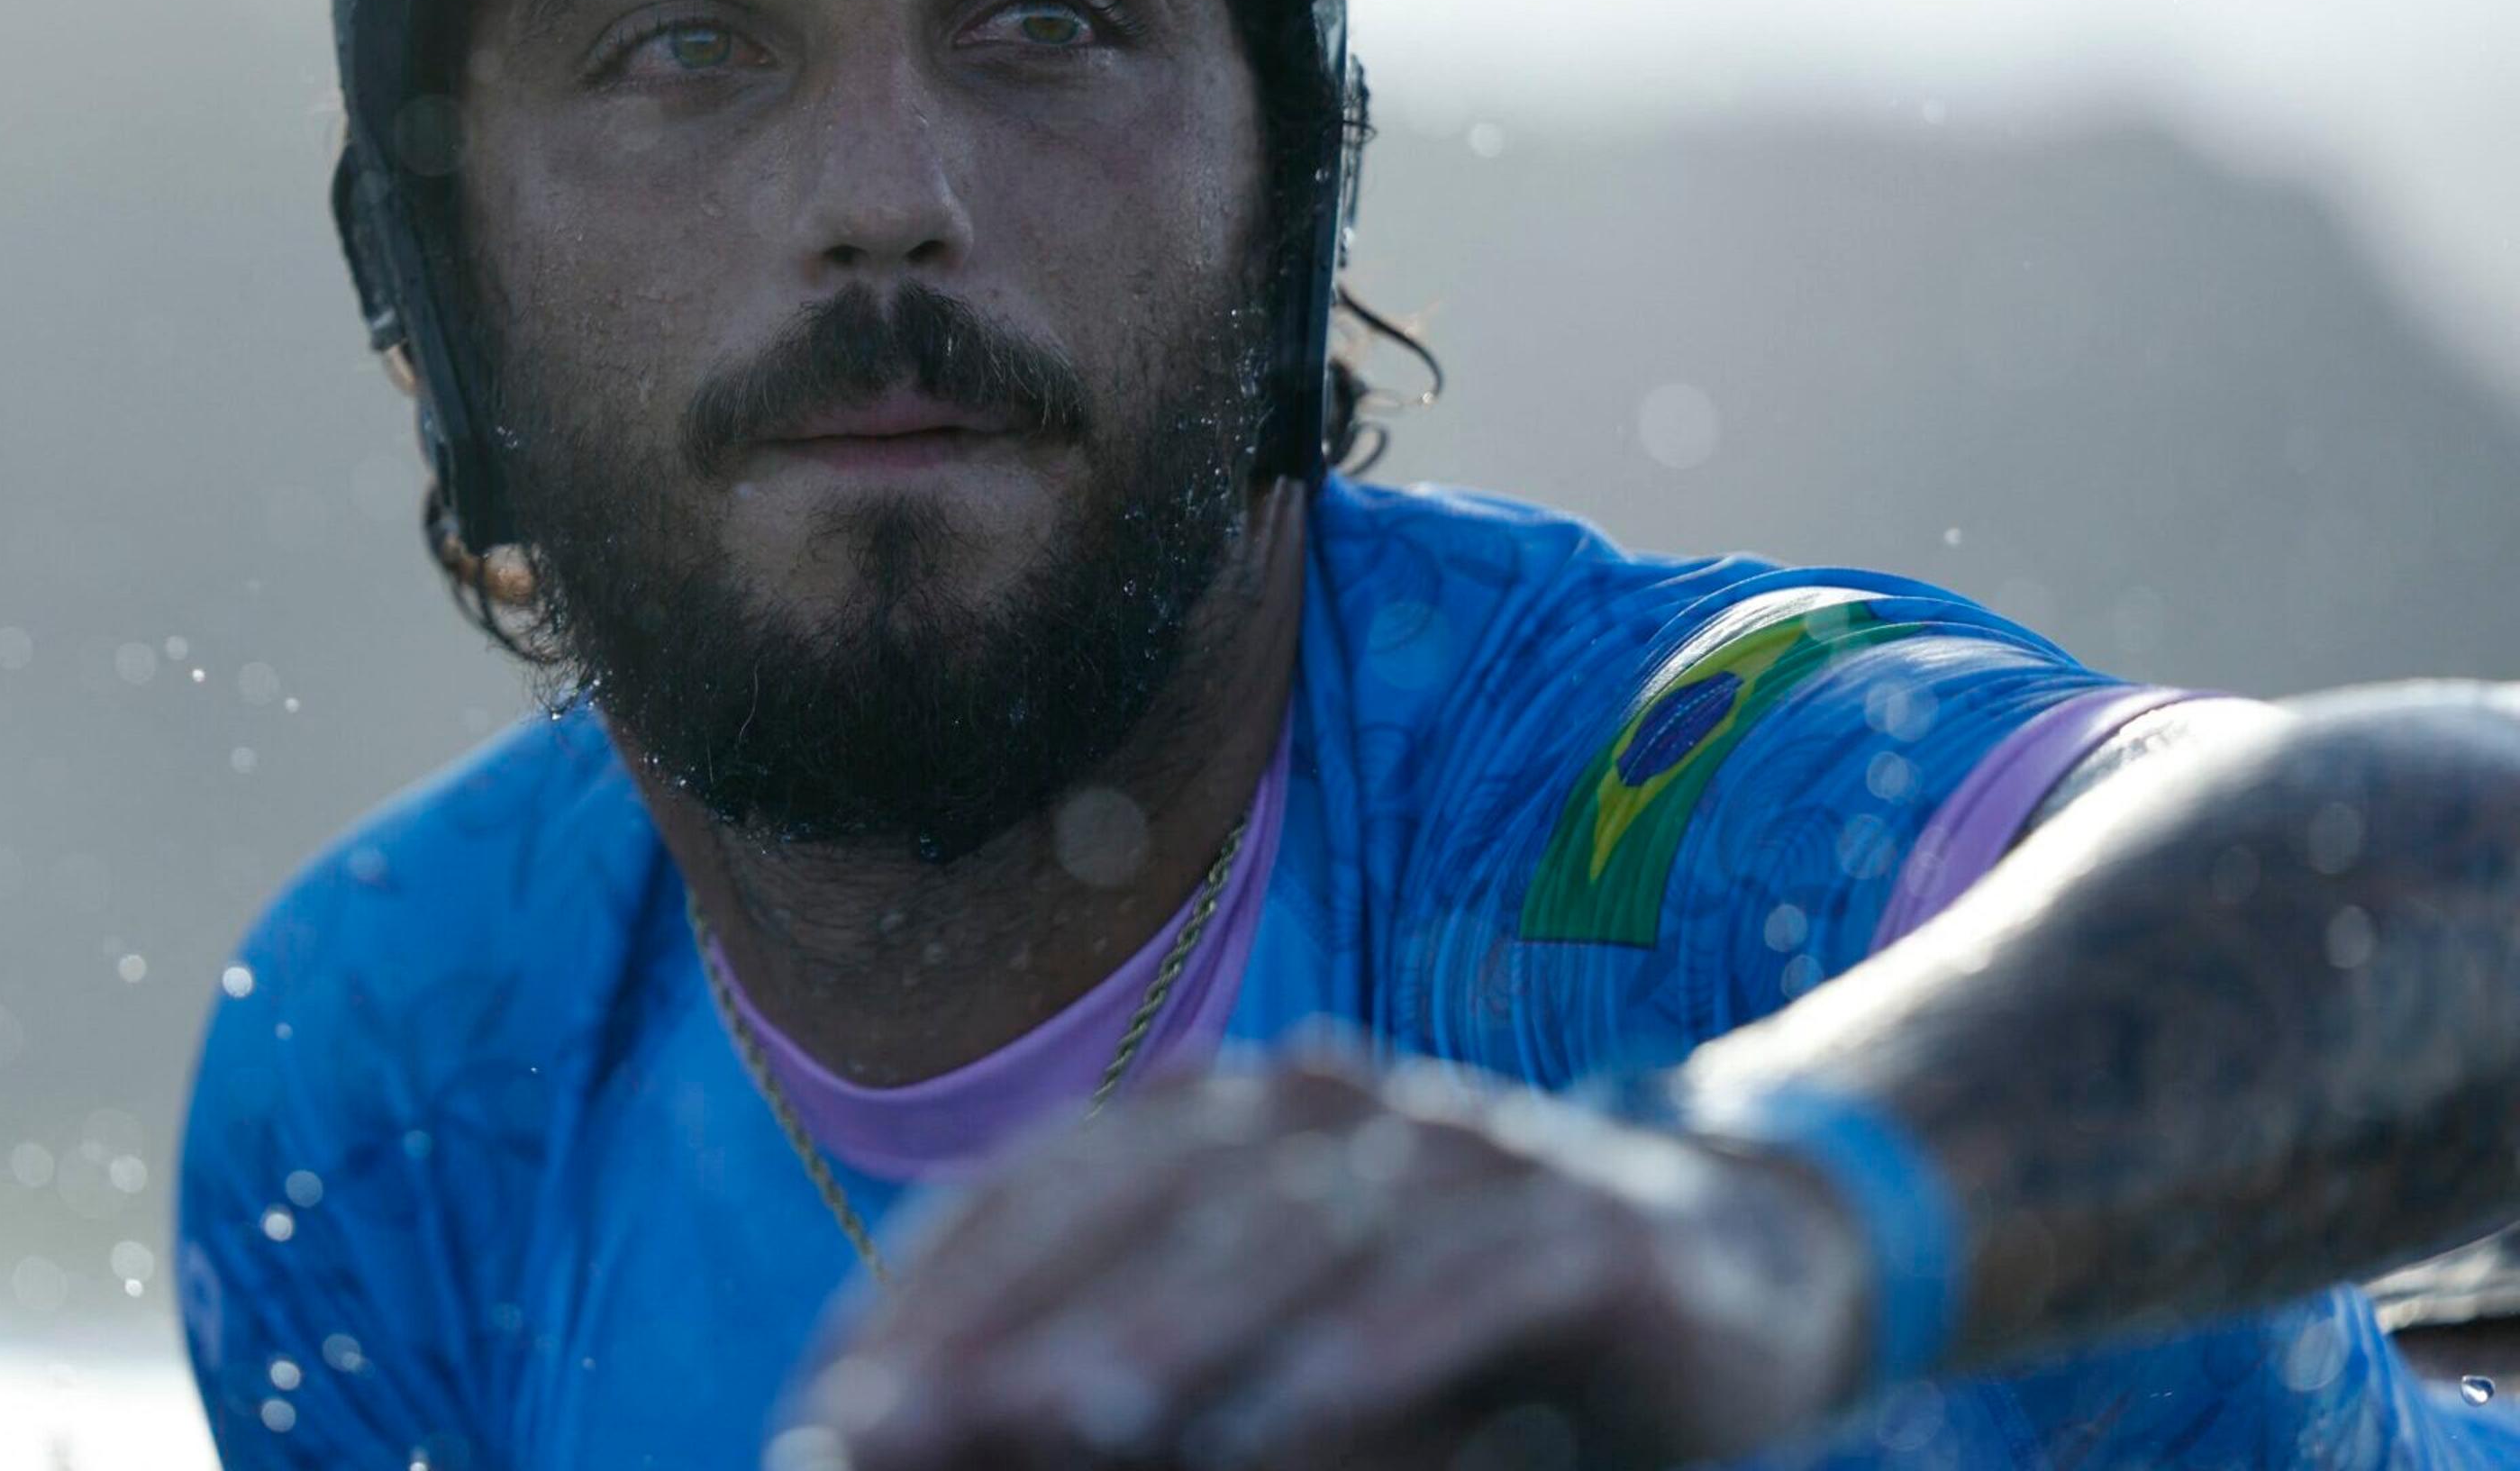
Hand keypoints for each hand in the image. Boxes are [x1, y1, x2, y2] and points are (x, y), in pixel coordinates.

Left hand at [786, 1045, 1876, 1470]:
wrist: (1721, 1288)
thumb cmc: (1447, 1345)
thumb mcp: (1262, 1364)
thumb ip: (1122, 1392)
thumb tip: (911, 1449)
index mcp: (1228, 1125)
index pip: (1044, 1191)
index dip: (930, 1290)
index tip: (825, 1410)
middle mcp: (1331, 1109)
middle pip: (1143, 1198)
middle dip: (1009, 1317)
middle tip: (895, 1432)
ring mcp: (1467, 1155)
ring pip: (1296, 1228)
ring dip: (1177, 1324)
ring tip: (1071, 1422)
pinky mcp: (1592, 1230)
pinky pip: (1479, 1275)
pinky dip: (1390, 1342)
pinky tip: (1307, 1409)